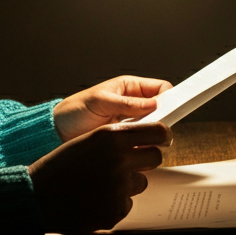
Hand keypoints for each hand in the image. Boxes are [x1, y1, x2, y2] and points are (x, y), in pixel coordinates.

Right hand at [28, 122, 171, 233]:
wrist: (37, 197)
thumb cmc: (58, 167)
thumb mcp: (87, 140)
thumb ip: (116, 138)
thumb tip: (142, 140)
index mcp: (111, 136)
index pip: (157, 132)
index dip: (162, 136)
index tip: (163, 138)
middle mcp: (119, 159)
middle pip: (155, 157)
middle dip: (146, 159)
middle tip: (128, 162)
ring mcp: (119, 187)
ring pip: (141, 182)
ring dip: (127, 182)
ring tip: (100, 182)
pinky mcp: (117, 210)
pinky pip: (127, 202)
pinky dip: (115, 201)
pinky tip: (95, 198)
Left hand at [53, 75, 172, 142]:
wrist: (59, 132)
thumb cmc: (75, 110)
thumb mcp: (100, 101)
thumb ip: (126, 103)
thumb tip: (153, 104)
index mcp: (129, 88)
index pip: (160, 89)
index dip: (170, 96)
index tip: (176, 106)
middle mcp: (133, 105)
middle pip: (162, 109)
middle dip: (163, 117)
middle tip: (160, 125)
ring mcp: (131, 123)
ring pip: (154, 127)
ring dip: (152, 132)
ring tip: (141, 136)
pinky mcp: (127, 140)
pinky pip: (144, 142)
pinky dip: (144, 144)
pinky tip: (136, 146)